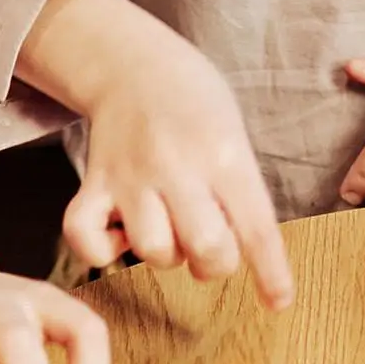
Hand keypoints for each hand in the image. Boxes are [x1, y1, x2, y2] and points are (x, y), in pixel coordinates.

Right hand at [18, 0, 291, 307]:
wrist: (132, 62)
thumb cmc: (195, 108)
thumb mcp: (236, 139)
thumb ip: (242, 196)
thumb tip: (247, 259)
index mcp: (223, 154)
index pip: (256, 228)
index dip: (271, 274)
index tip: (278, 301)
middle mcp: (176, 165)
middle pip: (206, 249)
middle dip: (216, 264)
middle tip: (211, 245)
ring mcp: (131, 175)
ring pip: (153, 251)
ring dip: (167, 256)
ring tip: (168, 229)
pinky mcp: (94, 183)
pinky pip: (86, 238)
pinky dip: (100, 252)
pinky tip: (119, 237)